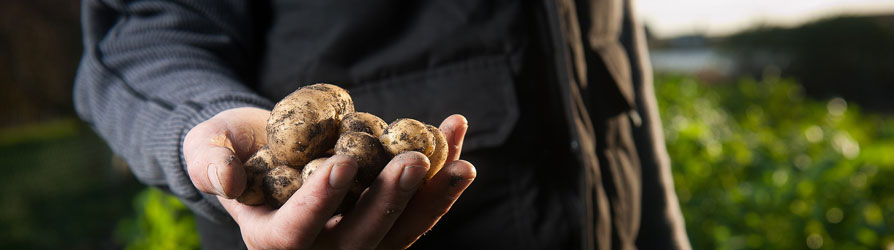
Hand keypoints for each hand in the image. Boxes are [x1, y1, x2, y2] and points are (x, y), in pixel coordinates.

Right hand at [184, 108, 475, 249]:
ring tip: (460, 161)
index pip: (296, 233)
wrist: (264, 147)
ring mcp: (357, 239)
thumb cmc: (229, 148)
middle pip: (361, 240)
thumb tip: (226, 179)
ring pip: (401, 232)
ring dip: (432, 197)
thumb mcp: (208, 149)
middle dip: (390, 202)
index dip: (320, 202)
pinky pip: (418, 208)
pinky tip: (456, 135)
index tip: (344, 163)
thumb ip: (211, 163)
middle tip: (415, 160)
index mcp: (272, 241)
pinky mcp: (386, 222)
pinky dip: (440, 178)